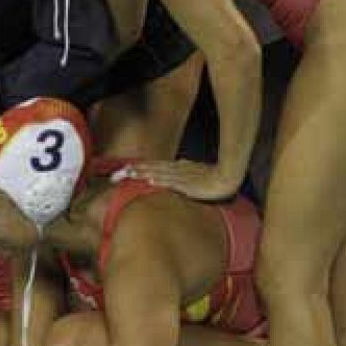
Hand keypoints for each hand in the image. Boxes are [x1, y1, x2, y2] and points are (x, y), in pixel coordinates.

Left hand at [120, 159, 238, 201]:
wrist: (228, 179)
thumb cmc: (213, 175)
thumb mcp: (197, 168)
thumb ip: (187, 165)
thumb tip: (179, 160)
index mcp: (178, 167)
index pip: (155, 165)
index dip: (140, 166)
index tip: (126, 168)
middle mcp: (177, 170)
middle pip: (152, 168)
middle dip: (135, 170)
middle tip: (118, 173)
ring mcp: (182, 177)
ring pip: (158, 174)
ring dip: (143, 174)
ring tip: (128, 174)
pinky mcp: (189, 185)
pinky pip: (172, 182)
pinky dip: (160, 180)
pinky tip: (150, 180)